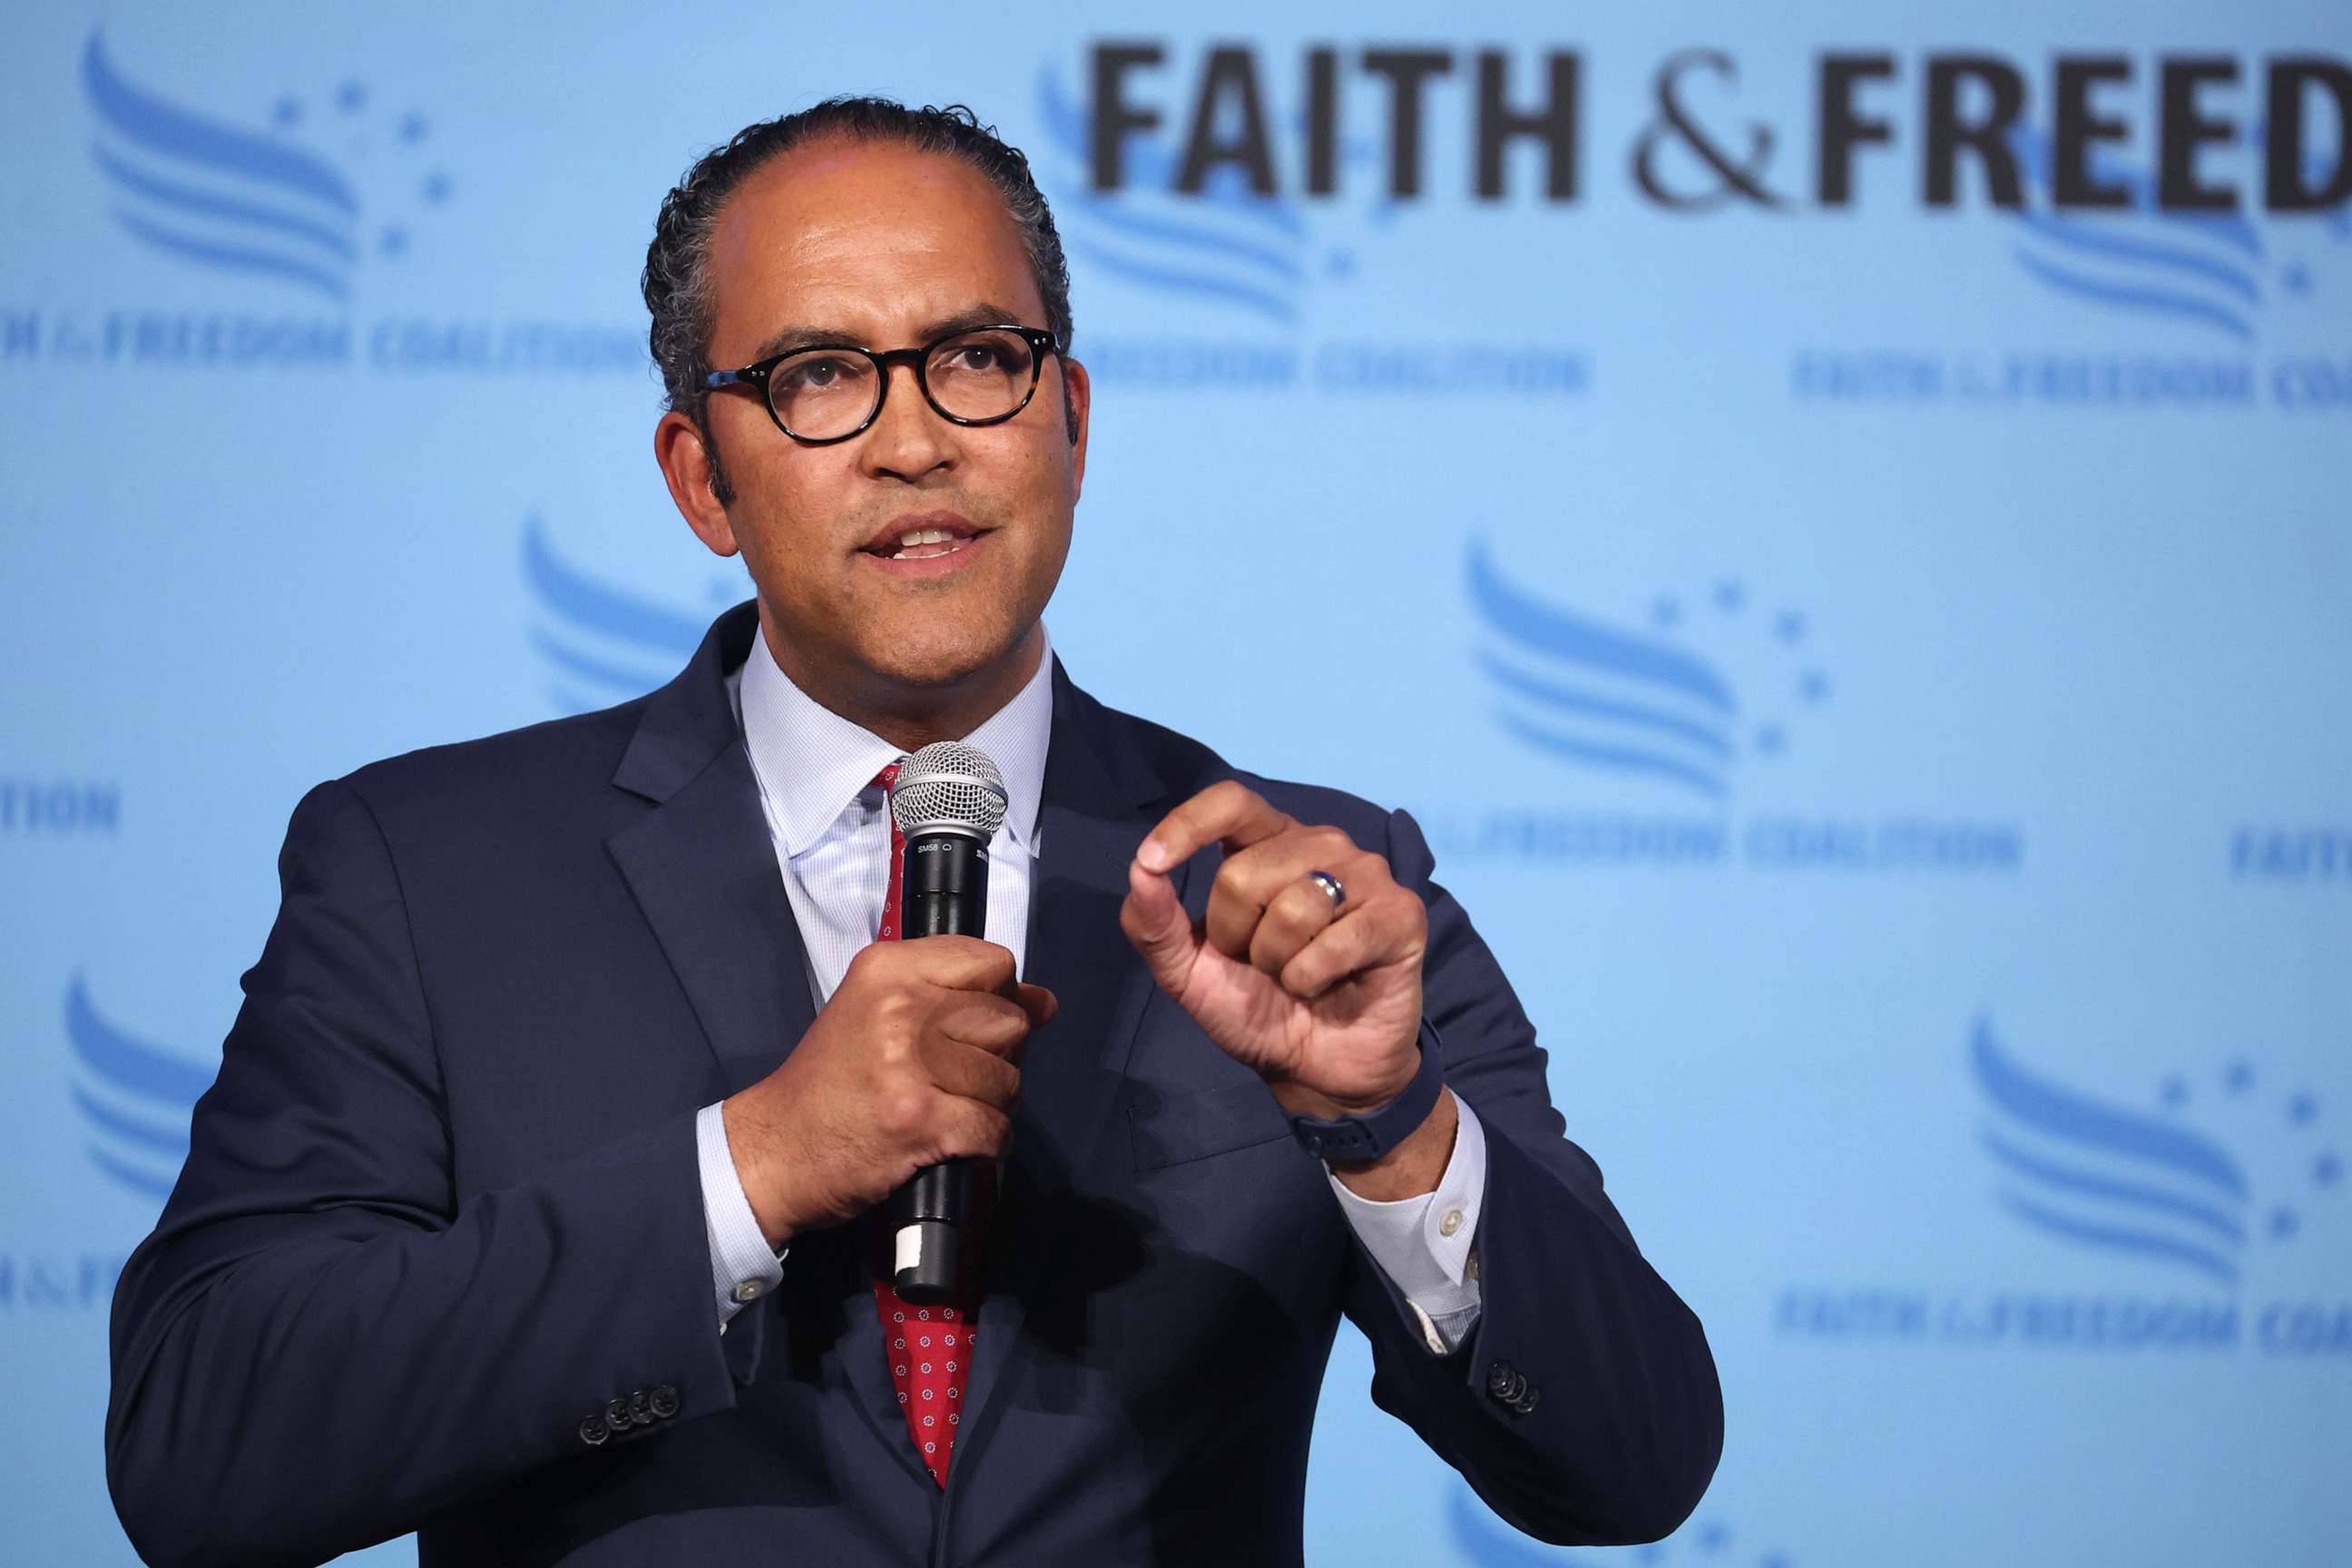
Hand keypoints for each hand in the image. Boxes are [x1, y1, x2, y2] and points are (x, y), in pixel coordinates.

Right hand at [722, 937, 1056, 1247]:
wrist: (776, 1148)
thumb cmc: (830, 1081)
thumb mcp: (877, 1011)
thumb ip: (957, 995)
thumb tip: (1045, 1002)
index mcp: (889, 968)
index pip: (993, 962)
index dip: (999, 997)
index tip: (975, 1024)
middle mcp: (902, 1007)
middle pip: (1009, 1021)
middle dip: (999, 1056)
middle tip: (959, 1077)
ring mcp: (912, 1065)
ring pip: (1009, 1078)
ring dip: (991, 1104)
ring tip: (950, 1110)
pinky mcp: (921, 1121)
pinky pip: (996, 1128)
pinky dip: (987, 1144)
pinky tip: (956, 1142)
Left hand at [1119, 781, 1427, 1120]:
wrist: (1315, 1069)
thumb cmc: (1255, 1008)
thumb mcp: (1188, 973)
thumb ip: (1155, 923)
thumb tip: (1138, 871)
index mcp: (1268, 844)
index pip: (1231, 802)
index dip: (1188, 825)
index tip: (1151, 861)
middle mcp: (1320, 845)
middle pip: (1245, 871)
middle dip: (1235, 936)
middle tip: (1260, 964)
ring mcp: (1366, 875)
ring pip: (1295, 905)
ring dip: (1278, 962)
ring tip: (1296, 976)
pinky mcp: (1401, 913)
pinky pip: (1337, 940)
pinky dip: (1313, 978)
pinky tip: (1327, 986)